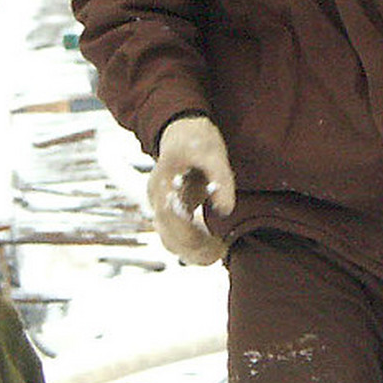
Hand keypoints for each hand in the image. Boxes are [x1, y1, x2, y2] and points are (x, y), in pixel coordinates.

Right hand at [146, 115, 233, 265]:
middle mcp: (157, 199)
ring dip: (195, 253)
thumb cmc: (198, 138)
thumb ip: (220, 180)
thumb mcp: (213, 153)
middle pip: (168, 237)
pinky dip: (194, 248)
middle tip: (224, 249)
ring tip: (222, 249)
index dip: (189, 234)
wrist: (184, 130)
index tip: (216, 243)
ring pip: (172, 242)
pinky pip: (178, 239)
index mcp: (162, 183)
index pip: (168, 217)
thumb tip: (226, 210)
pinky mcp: (172, 213)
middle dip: (196, 249)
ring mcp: (162, 208)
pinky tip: (216, 245)